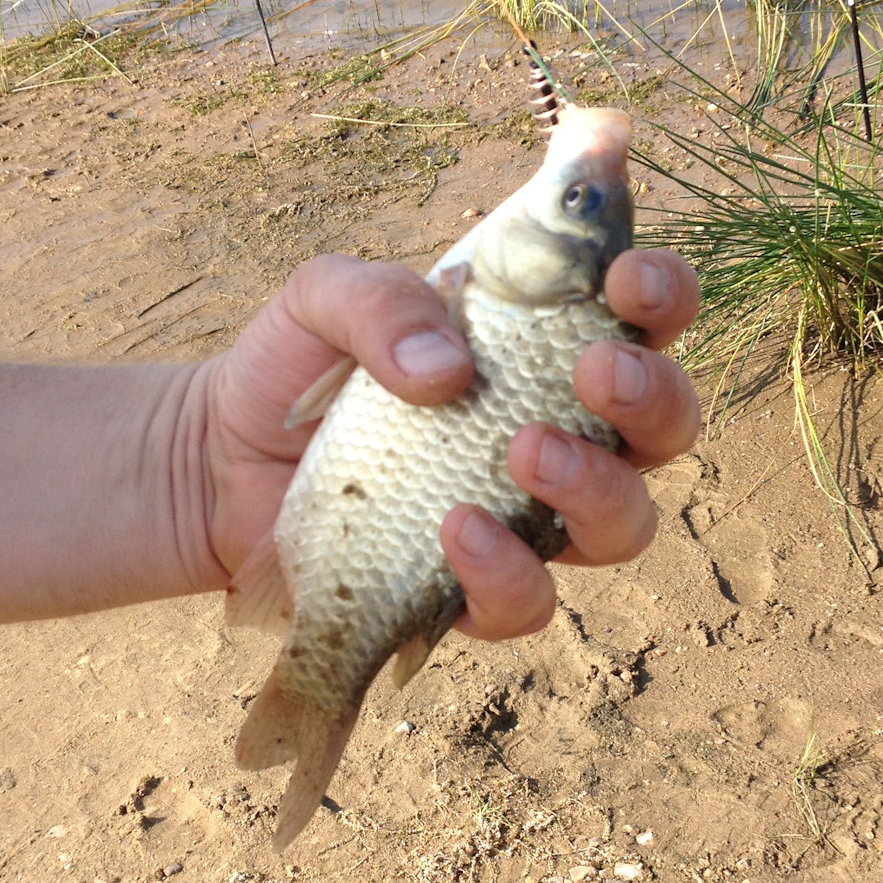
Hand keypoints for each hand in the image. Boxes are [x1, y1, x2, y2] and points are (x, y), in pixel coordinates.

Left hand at [196, 249, 700, 637]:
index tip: (626, 279)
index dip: (662, 294)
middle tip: (593, 370)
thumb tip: (448, 367)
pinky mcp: (472, 591)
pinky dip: (504, 571)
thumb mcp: (322, 299)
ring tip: (524, 450)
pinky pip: (528, 602)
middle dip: (651, 396)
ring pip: (622, 525)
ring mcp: (525, 519)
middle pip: (665, 426)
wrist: (217, 461)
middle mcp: (559, 432)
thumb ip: (381, 299)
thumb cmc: (293, 366)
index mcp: (542, 344)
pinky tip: (453, 527)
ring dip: (593, 487)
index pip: (643, 315)